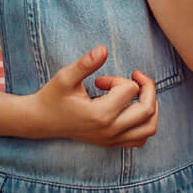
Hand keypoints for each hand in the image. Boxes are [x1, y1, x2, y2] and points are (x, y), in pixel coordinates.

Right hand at [27, 45, 159, 146]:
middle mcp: (110, 130)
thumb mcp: (65, 77)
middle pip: (147, 110)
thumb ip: (86, 63)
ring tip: (138, 93)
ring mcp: (112, 139)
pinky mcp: (112, 143)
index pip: (130, 90)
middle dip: (147, 88)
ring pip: (150, 127)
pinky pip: (141, 138)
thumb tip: (104, 49)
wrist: (41, 121)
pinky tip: (132, 108)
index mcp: (100, 115)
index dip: (118, 78)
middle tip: (135, 77)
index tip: (100, 80)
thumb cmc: (53, 97)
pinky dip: (145, 122)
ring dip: (151, 106)